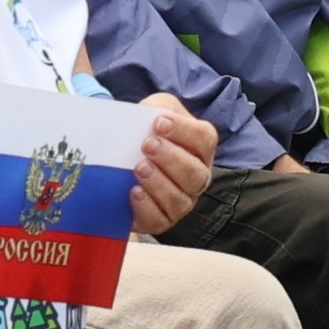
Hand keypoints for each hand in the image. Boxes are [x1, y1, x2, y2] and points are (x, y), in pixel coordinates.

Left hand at [130, 104, 217, 231]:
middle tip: (147, 145)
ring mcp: (183, 201)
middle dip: (171, 159)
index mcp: (201, 148)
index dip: (184, 131)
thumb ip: (157, 108)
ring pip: (180, 200)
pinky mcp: (162, 220)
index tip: (159, 123)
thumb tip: (151, 117)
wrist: (123, 157)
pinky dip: (146, 207)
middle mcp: (198, 177)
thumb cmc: (146, 131)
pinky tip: (134, 191)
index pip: (204, 139)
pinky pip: (159, 220)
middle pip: (196, 174)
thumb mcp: (154, 110)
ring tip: (139, 168)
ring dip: (159, 183)